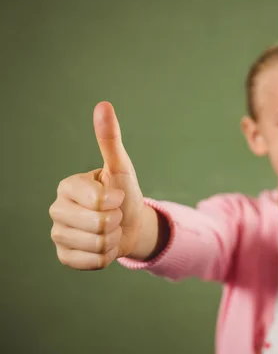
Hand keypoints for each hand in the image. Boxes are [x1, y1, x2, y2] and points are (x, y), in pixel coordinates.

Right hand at [49, 101, 144, 269]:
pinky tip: (104, 246)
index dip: (116, 201)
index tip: (115, 196)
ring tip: (110, 229)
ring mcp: (58, 235)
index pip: (99, 201)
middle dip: (117, 221)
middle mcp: (56, 210)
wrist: (130, 224)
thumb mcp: (121, 167)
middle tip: (114, 215)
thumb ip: (110, 139)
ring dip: (114, 239)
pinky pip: (92, 263)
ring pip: (97, 245)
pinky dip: (107, 256)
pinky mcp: (64, 257)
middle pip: (98, 225)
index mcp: (67, 186)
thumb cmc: (124, 192)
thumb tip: (103, 105)